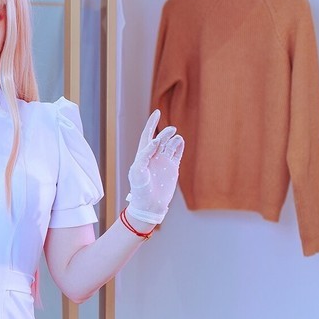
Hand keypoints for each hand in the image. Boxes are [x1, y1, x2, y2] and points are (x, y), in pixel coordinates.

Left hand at [126, 109, 184, 225]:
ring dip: (173, 139)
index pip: (147, 135)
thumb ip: (144, 155)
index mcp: (142, 155)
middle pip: (161, 138)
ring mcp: (164, 162)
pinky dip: (180, 147)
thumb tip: (155, 141)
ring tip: (176, 139)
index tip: (157, 112)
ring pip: (170, 145)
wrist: (149, 205)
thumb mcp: (137, 171)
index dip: (151, 123)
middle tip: (171, 131)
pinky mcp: (173, 168)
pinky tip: (181, 141)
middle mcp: (154, 156)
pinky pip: (178, 154)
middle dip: (165, 133)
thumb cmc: (139, 189)